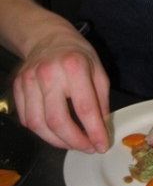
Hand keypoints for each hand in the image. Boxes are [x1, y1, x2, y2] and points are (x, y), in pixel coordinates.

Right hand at [13, 28, 109, 152]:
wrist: (48, 37)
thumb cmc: (77, 54)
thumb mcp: (98, 71)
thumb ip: (101, 101)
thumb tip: (101, 129)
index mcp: (74, 67)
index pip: (85, 108)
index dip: (94, 131)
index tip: (101, 145)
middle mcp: (48, 74)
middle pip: (58, 121)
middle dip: (74, 142)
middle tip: (88, 148)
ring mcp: (28, 81)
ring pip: (39, 125)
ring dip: (57, 142)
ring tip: (72, 143)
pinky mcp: (17, 88)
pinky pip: (27, 120)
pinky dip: (42, 132)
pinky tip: (56, 132)